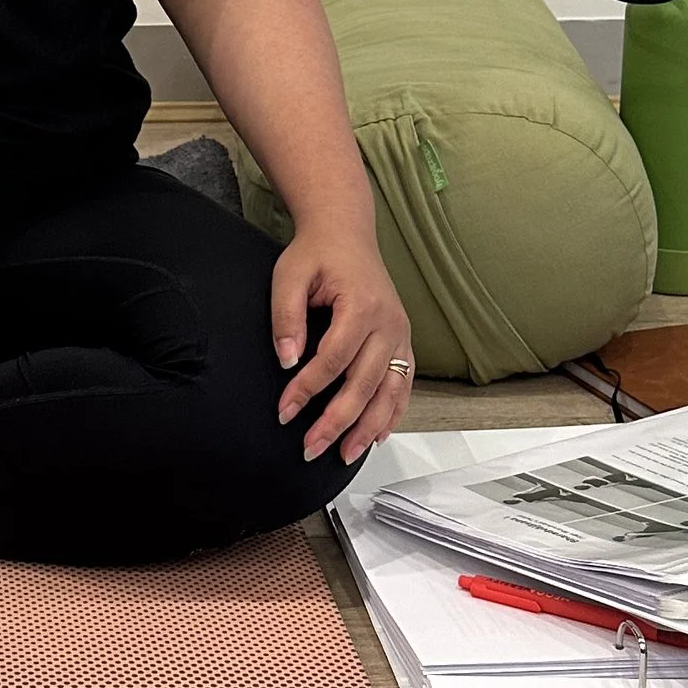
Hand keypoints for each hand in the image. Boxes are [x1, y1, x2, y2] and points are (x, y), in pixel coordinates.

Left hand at [270, 226, 413, 463]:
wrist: (345, 233)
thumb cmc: (317, 253)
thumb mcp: (289, 276)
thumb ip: (286, 317)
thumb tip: (288, 360)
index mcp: (362, 305)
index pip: (333, 359)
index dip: (307, 389)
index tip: (284, 410)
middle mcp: (389, 323)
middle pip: (364, 383)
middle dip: (337, 421)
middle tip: (311, 448)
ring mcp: (400, 334)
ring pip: (389, 391)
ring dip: (368, 427)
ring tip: (345, 454)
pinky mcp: (402, 341)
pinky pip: (403, 384)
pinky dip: (392, 413)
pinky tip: (376, 435)